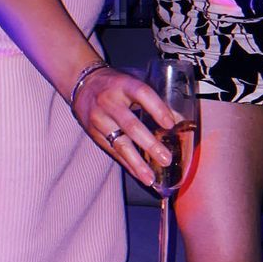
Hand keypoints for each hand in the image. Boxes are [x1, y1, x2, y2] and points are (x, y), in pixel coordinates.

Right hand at [71, 65, 176, 185]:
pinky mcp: (94, 134)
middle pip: (131, 125)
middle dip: (150, 144)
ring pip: (120, 144)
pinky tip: (139, 175)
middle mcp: (110, 102)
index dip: (157, 109)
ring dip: (137, 163)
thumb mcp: (133, 84)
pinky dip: (127, 165)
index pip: (142, 94)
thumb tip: (180, 121)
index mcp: (124, 85)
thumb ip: (154, 102)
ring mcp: (100, 119)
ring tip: (150, 178)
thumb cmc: (116, 85)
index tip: (170, 124)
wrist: (82, 83)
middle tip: (166, 158)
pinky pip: (113, 152)